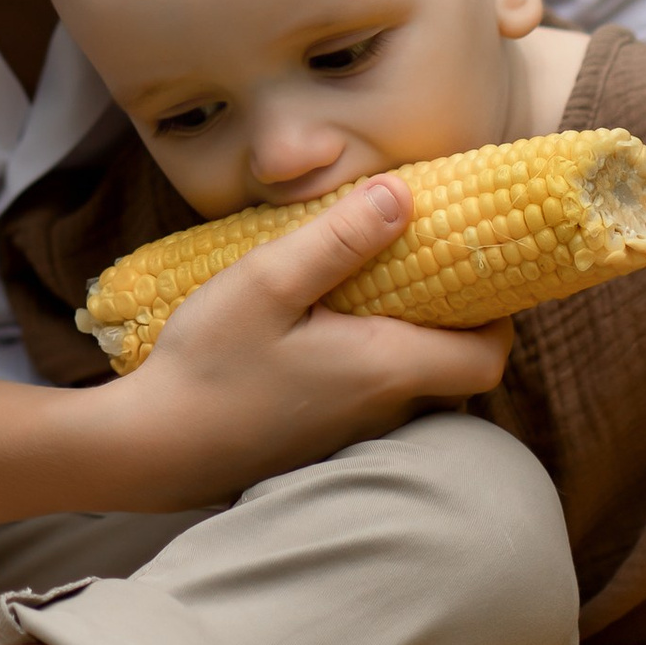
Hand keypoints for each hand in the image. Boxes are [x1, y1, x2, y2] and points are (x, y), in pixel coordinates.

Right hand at [120, 176, 510, 503]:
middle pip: (456, 372)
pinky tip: (323, 336)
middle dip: (452, 321)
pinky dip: (371, 368)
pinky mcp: (320, 445)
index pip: (489, 356)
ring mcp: (353, 435)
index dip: (497, 315)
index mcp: (387, 369)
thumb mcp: (268, 281)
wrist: (149, 449)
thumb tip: (405, 195)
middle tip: (420, 266)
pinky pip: (373, 403)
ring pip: (414, 388)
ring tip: (368, 292)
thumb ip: (340, 238)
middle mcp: (385, 412)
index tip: (471, 267)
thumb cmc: (208, 364)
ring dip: (407, 343)